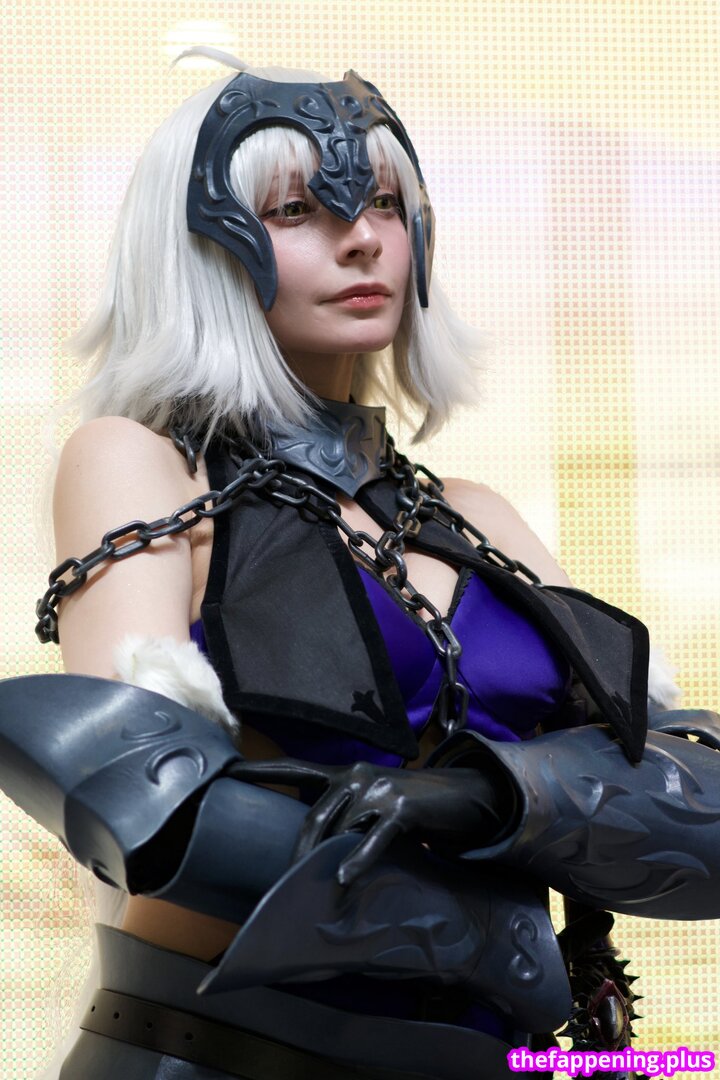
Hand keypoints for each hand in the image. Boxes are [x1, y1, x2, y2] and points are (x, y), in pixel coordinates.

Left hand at [227, 757, 513, 885]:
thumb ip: (348, 818)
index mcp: (346, 774)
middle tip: (282, 884)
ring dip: (325, 861)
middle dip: (298, 851)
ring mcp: (380, 788)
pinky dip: (357, 860)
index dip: (261, 771)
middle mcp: (357, 775)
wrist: (463, 797)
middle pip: (315, 814)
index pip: (296, 768)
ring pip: (340, 828)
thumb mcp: (376, 805)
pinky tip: (344, 879)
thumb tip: (319, 854)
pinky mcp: (403, 807)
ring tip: (311, 890)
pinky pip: (373, 838)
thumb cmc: (413, 806)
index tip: (228, 771)